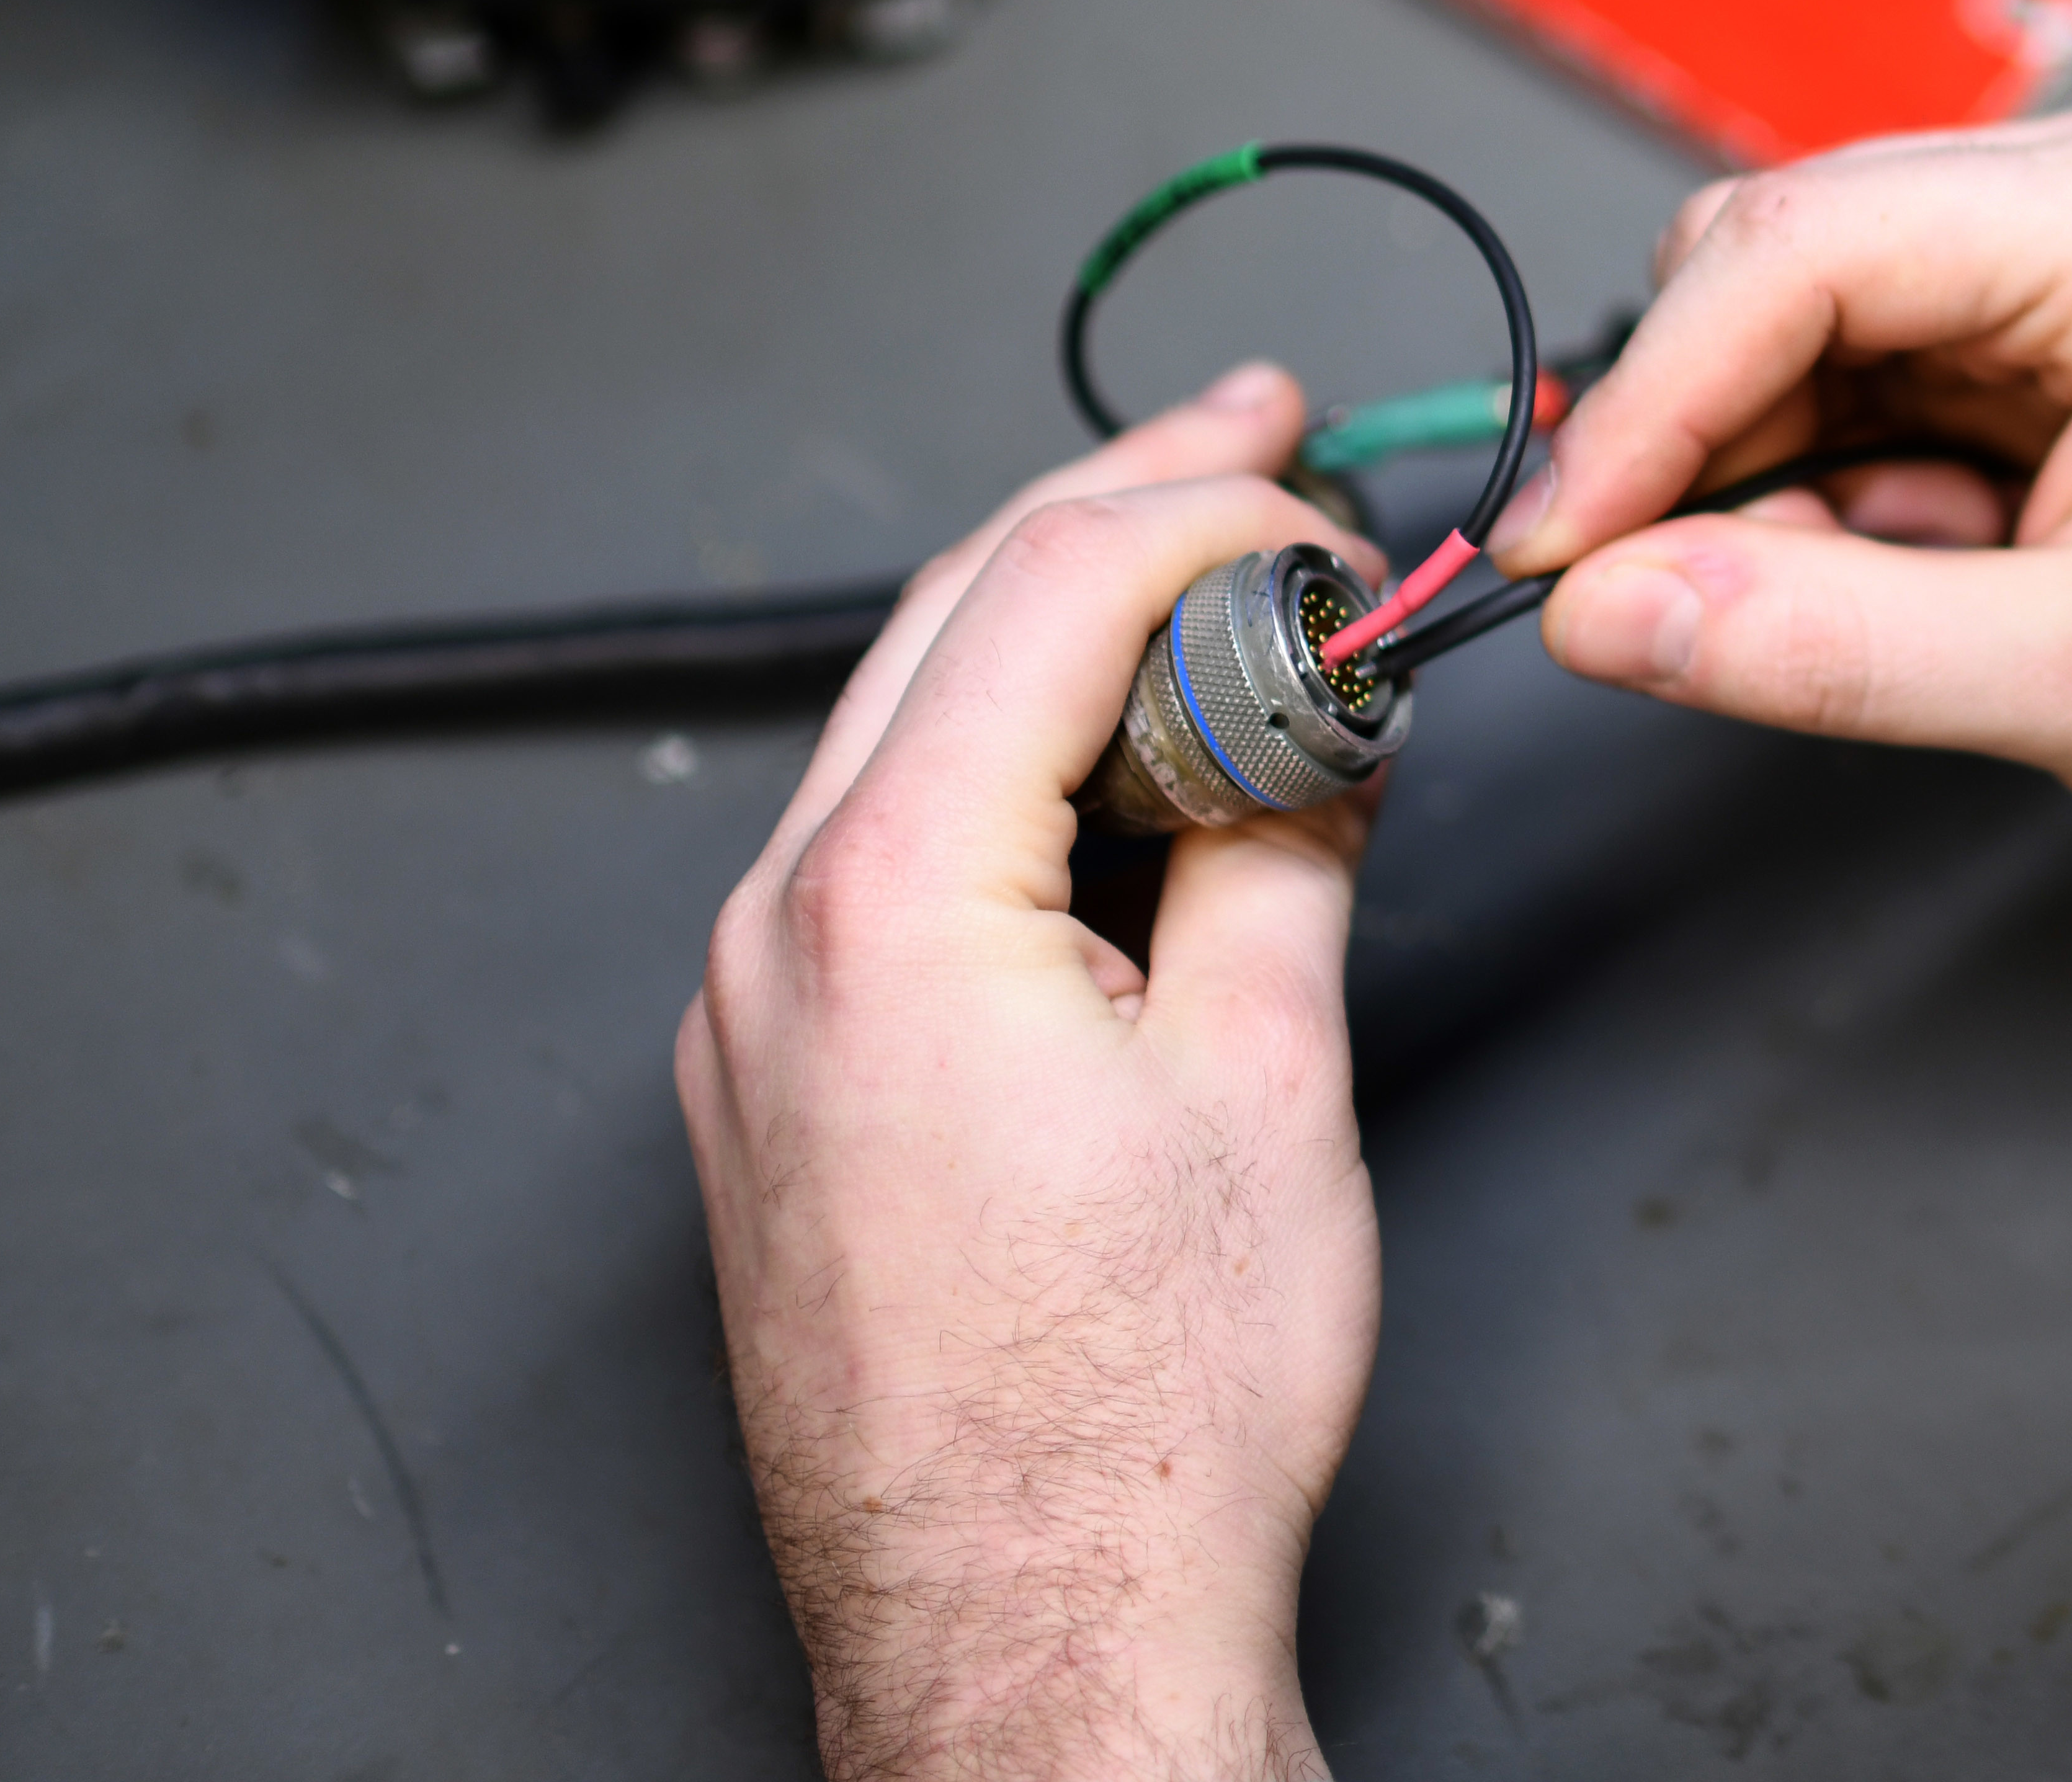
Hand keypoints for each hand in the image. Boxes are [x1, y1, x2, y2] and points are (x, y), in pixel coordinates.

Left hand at [679, 366, 1375, 1780]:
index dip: (1208, 508)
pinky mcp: (773, 1087)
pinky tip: (1119, 776)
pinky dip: (1005, 766)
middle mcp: (775, 940)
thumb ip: (1281, 844)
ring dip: (1060, 639)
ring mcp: (752, 1019)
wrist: (1028, 1626)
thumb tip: (1310, 723)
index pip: (1049, 591)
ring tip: (1221, 608)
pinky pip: (880, 851)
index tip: (1319, 494)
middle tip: (1256, 444)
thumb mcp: (1269, 1071)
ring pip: (904, 728)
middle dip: (1116, 511)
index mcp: (887, 904)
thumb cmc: (1133, 1408)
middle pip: (945, 621)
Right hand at [1498, 102, 2071, 913]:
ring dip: (1766, 490)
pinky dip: (1836, 513)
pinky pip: (1866, 408)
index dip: (1644, 406)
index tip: (1558, 555)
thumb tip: (1615, 611)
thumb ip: (1836, 643)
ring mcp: (2068, 277)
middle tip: (1642, 610)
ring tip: (1857, 627)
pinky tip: (1915, 603)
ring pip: (1801, 347)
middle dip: (1689, 441)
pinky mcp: (2052, 360)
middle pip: (1774, 270)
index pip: (1792, 252)